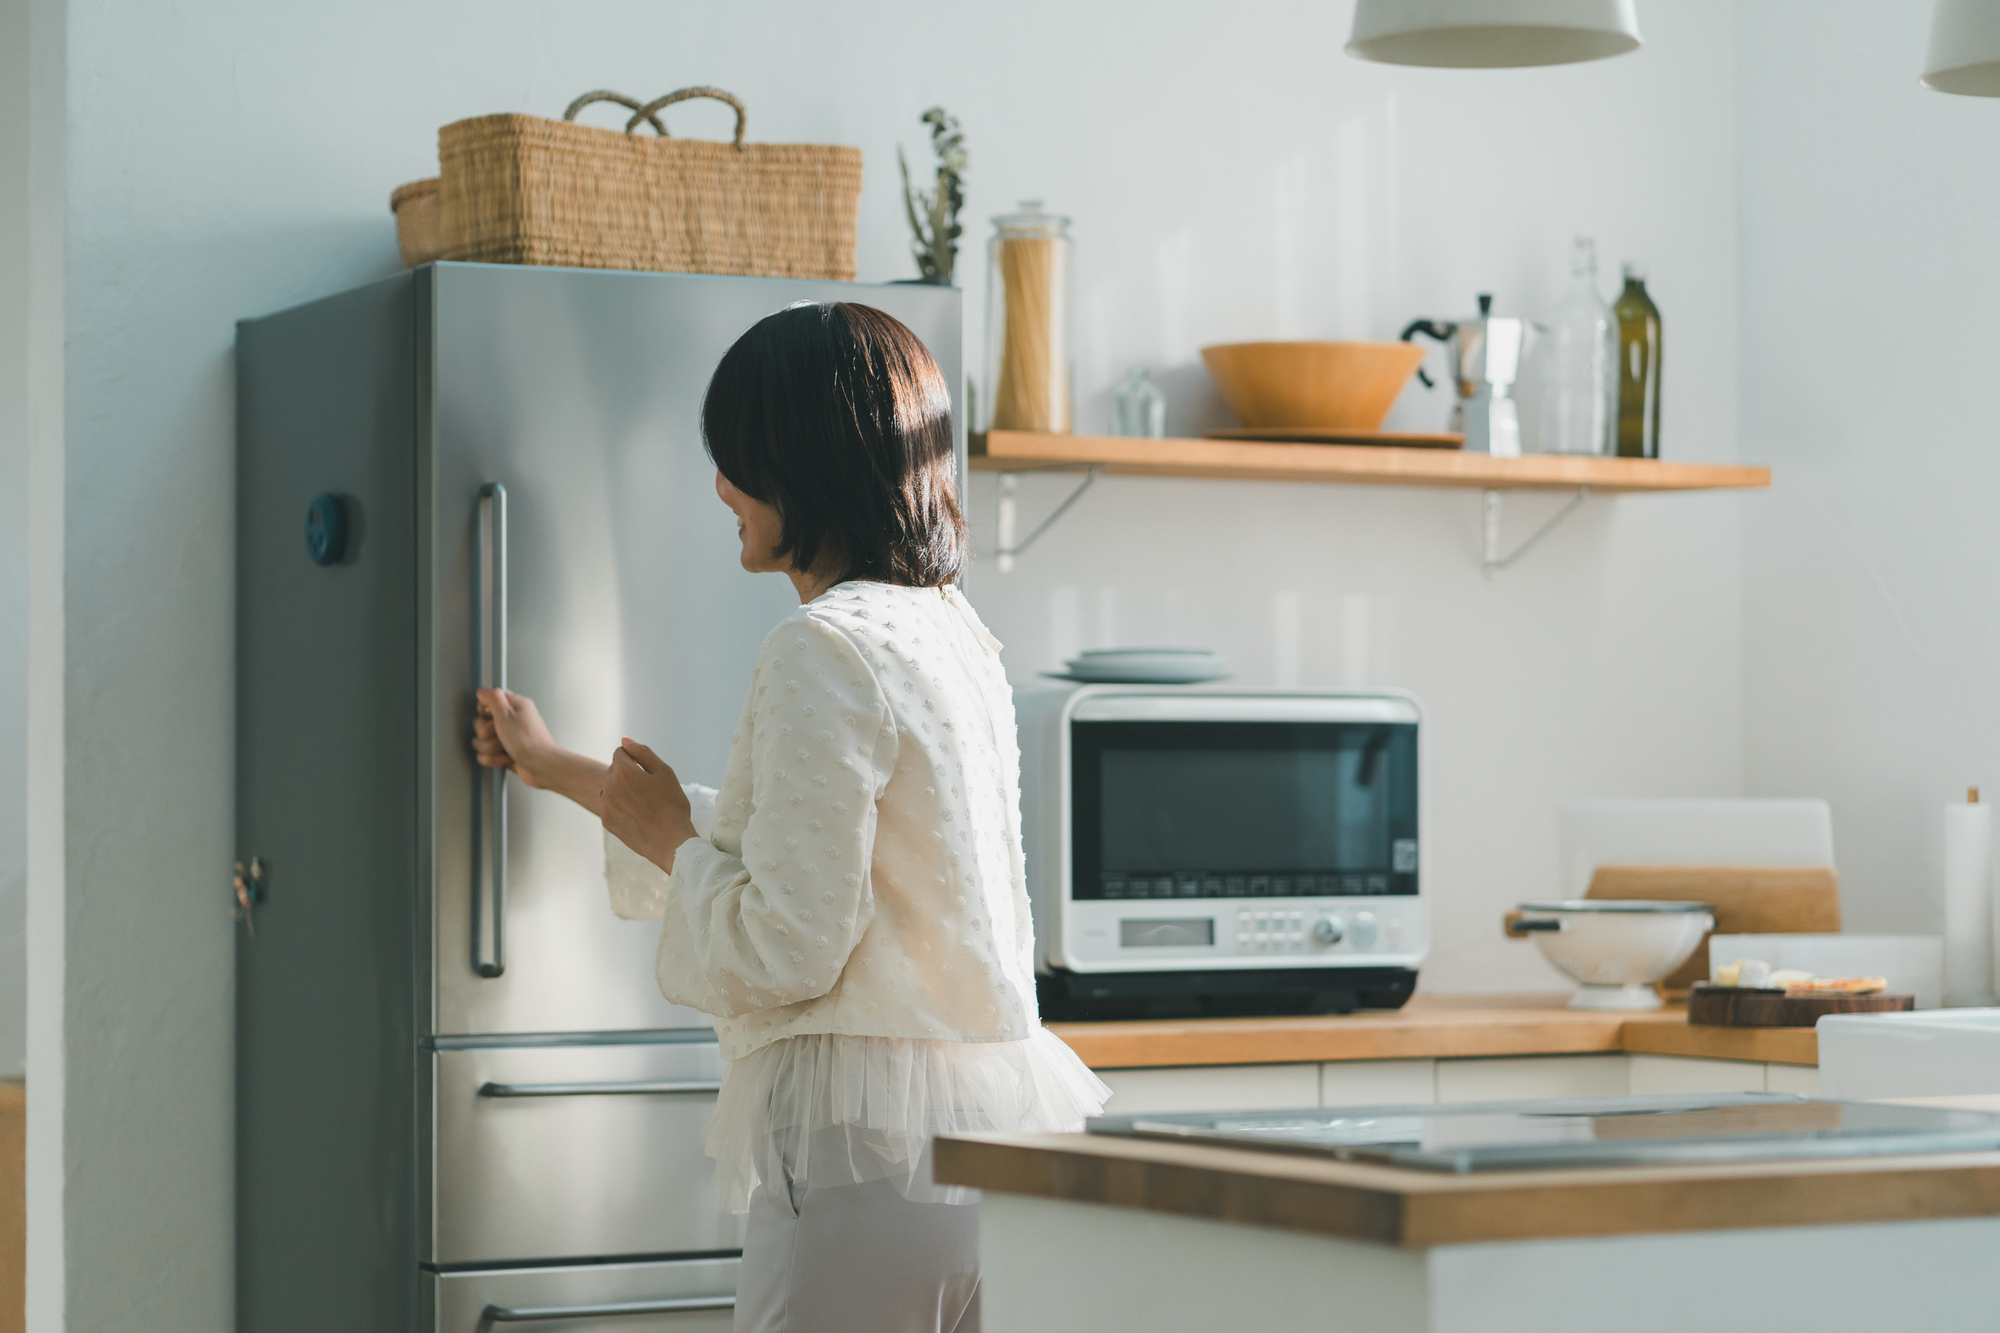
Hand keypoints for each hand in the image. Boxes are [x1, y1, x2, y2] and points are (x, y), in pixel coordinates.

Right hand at [473, 688, 561, 788]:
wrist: (541, 766)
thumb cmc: (528, 741)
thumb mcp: (506, 714)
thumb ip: (492, 698)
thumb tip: (483, 690)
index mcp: (515, 706)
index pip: (490, 700)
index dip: (485, 709)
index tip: (490, 715)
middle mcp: (512, 720)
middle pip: (482, 722)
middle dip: (486, 732)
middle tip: (499, 733)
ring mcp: (508, 737)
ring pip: (482, 740)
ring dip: (489, 747)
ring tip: (503, 748)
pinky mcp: (505, 753)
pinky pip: (486, 754)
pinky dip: (492, 758)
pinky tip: (505, 759)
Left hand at [602, 737, 697, 874]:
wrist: (671, 842)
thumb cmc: (672, 805)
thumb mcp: (664, 772)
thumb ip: (642, 752)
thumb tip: (624, 740)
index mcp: (623, 772)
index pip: (620, 752)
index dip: (636, 759)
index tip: (648, 772)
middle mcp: (608, 787)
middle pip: (614, 770)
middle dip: (628, 774)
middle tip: (650, 790)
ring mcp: (606, 806)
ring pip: (612, 788)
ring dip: (623, 790)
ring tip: (644, 804)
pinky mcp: (606, 821)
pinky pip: (611, 806)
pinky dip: (622, 807)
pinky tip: (638, 816)